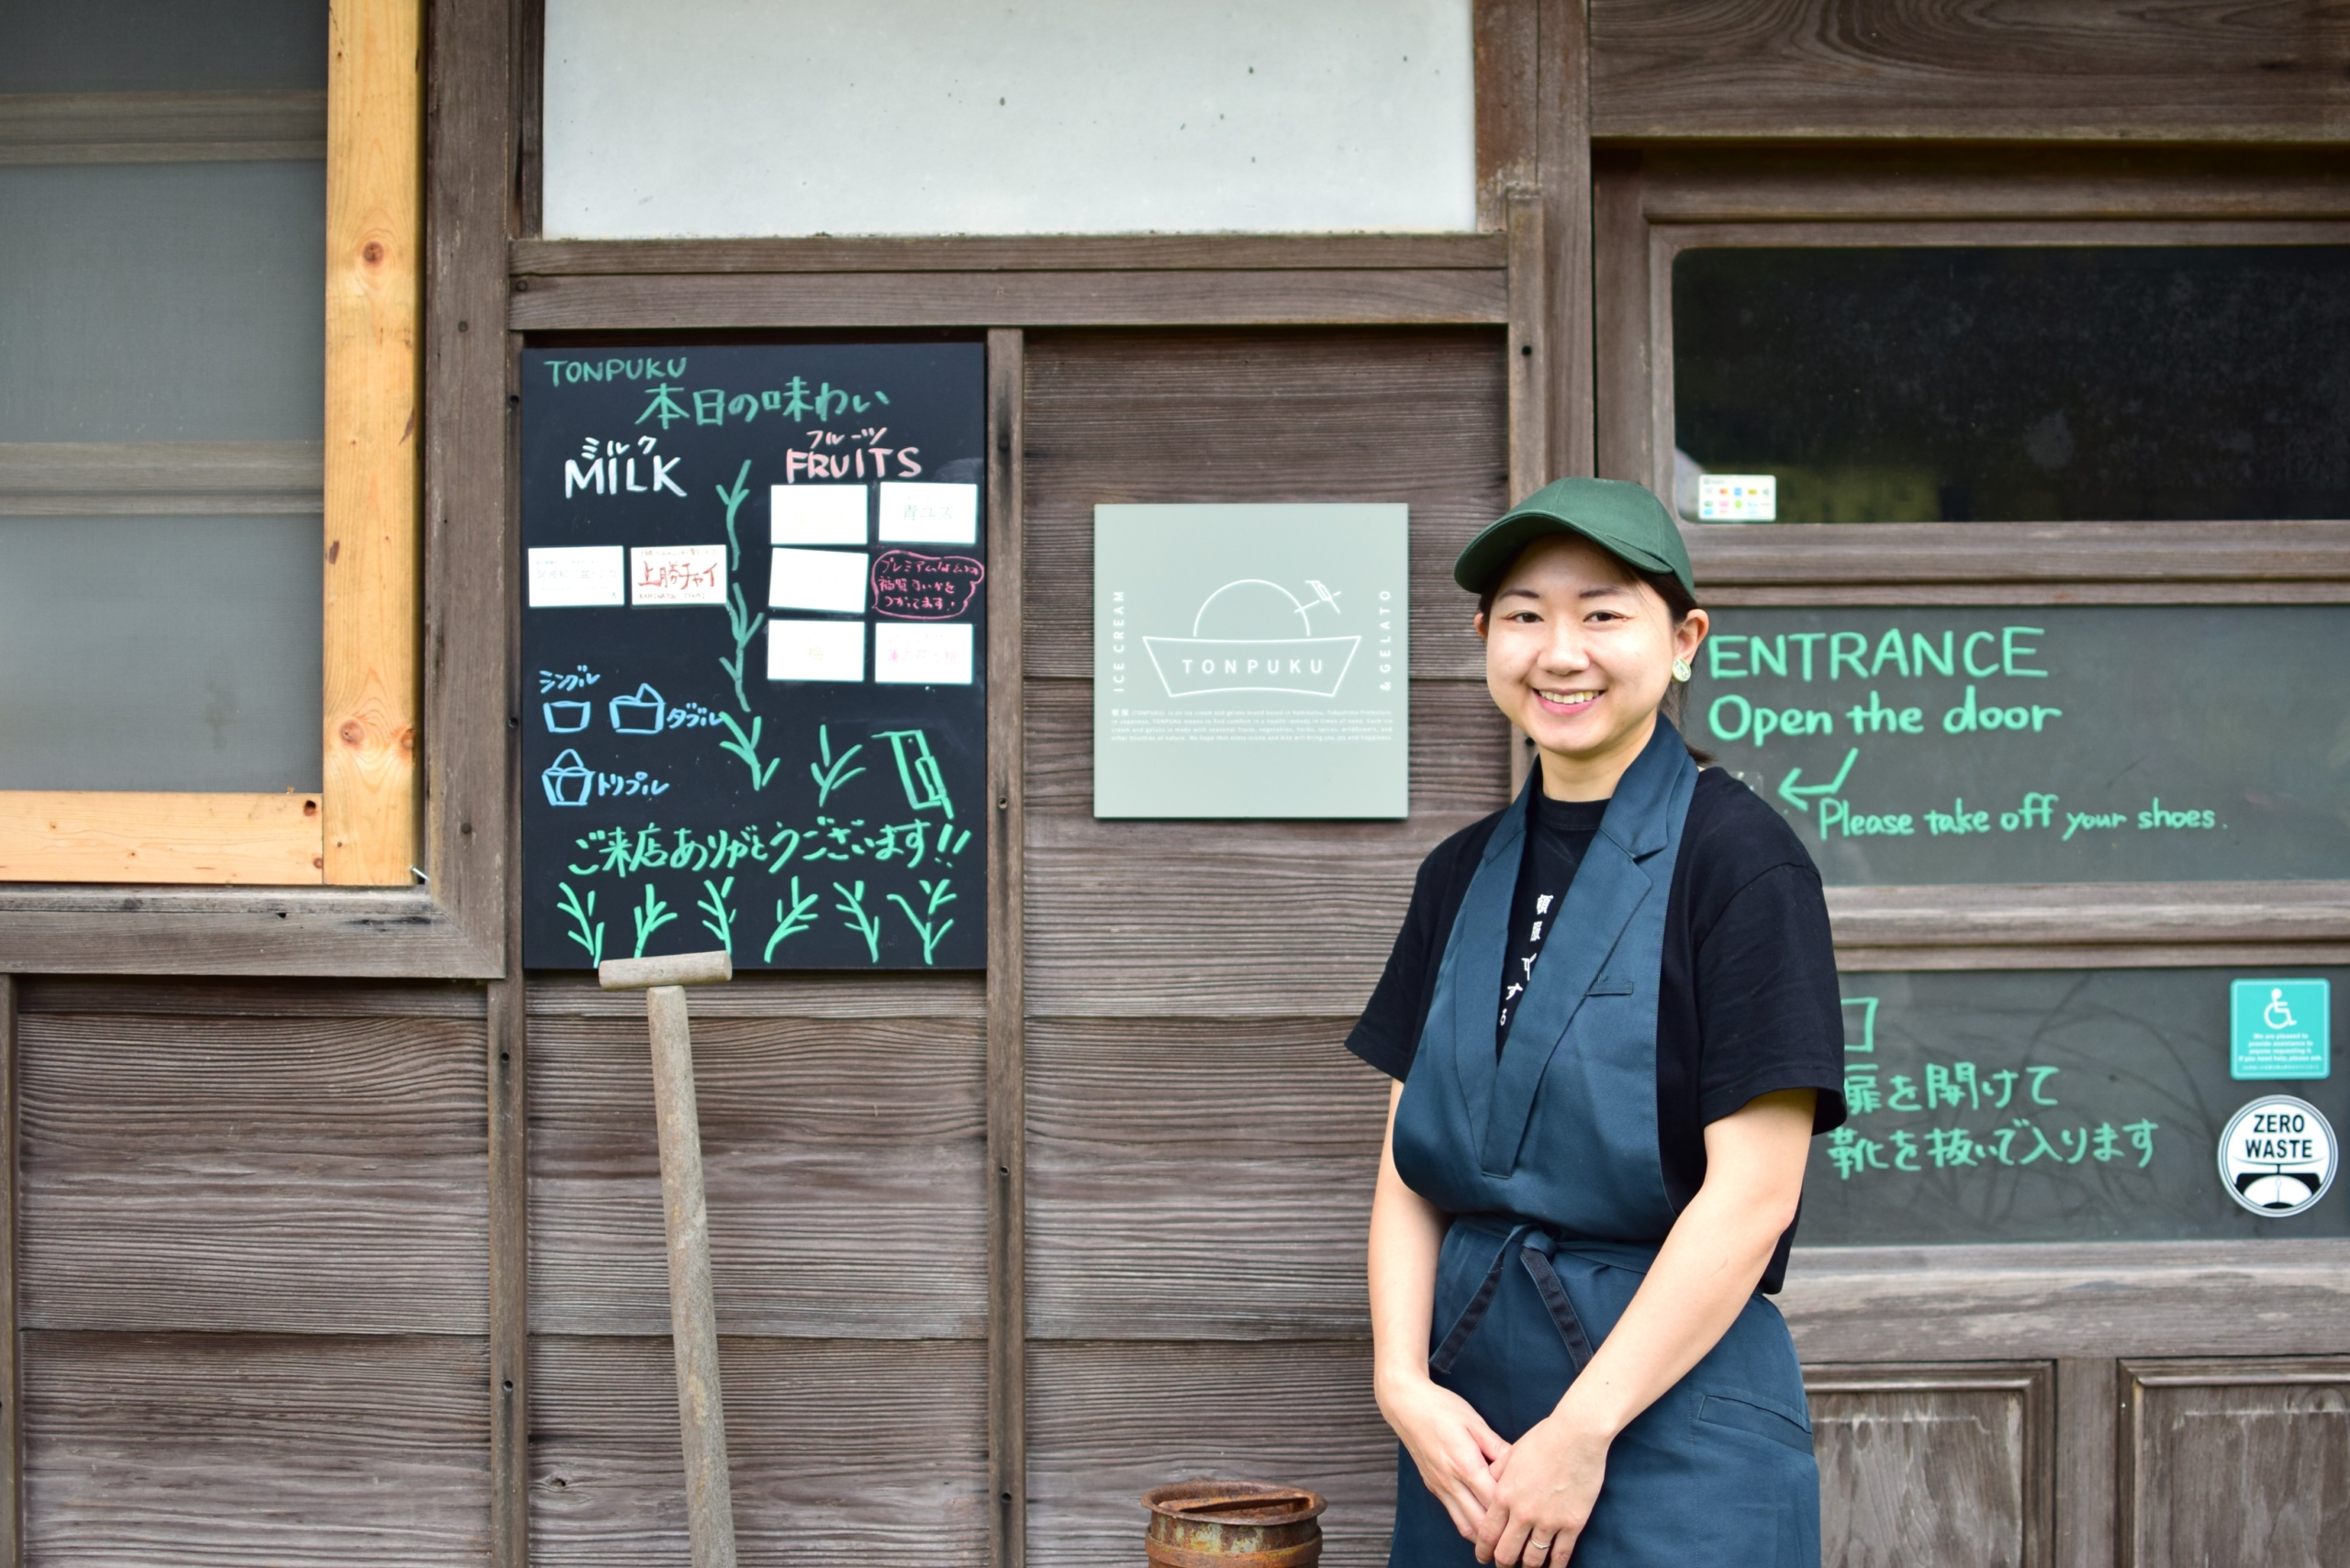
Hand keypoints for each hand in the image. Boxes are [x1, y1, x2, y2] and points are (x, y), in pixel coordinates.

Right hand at [1376, 1370, 1512, 1541]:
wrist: (1406, 1406)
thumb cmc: (1441, 1408)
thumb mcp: (1475, 1422)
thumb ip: (1497, 1447)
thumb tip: (1519, 1464)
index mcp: (1464, 1464)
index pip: (1494, 1500)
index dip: (1513, 1508)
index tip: (1531, 1507)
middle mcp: (1450, 1482)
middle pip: (1480, 1523)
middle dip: (1501, 1532)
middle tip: (1521, 1530)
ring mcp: (1440, 1488)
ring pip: (1465, 1526)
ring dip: (1485, 1536)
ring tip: (1505, 1535)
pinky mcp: (1434, 1488)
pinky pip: (1455, 1516)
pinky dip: (1472, 1524)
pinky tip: (1485, 1521)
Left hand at [1474, 1409, 1609, 1565]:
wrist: (1576, 1435)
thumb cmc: (1542, 1439)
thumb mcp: (1510, 1454)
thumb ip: (1496, 1475)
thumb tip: (1486, 1485)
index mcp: (1504, 1495)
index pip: (1487, 1534)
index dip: (1483, 1550)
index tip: (1483, 1556)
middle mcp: (1523, 1513)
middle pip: (1507, 1553)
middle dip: (1502, 1563)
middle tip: (1503, 1565)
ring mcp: (1548, 1521)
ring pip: (1533, 1559)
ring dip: (1527, 1566)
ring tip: (1527, 1567)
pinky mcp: (1572, 1524)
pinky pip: (1561, 1555)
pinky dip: (1555, 1567)